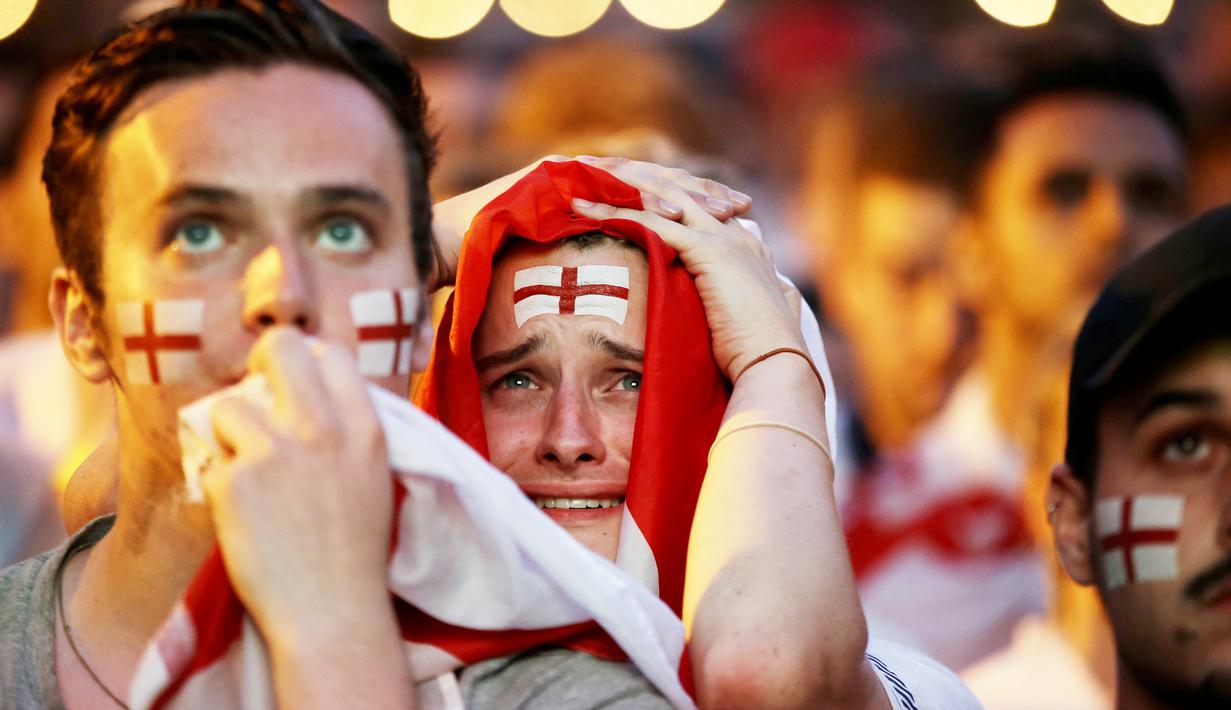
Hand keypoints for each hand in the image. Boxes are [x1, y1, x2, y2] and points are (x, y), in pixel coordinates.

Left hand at [202, 328, 393, 641]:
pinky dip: (222, 488)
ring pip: (227, 407)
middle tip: (255, 392)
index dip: (308, 361)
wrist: (332, 611)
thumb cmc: (355, 550)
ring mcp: (275, 451)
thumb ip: (348, 429)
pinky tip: (246, 518)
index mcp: (364, 426)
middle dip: (261, 361)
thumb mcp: (374, 475)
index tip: (295, 382)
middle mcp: (322, 428)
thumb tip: (311, 391)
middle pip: (279, 348)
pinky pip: (212, 464)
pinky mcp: (234, 481)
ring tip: (250, 474)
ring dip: (231, 437)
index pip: (332, 355)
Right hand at [429, 155, 752, 288]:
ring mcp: (571, 172)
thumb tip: (621, 294)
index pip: (652, 196)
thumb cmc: (494, 264)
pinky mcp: (554, 176)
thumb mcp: (555, 265)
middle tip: (740, 207)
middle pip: (656, 181)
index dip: (693, 206)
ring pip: (639, 176)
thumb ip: (589, 265)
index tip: (731, 219)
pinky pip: (605, 182)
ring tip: (718, 206)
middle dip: (700, 195)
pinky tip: (670, 206)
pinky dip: (638, 192)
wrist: (444, 246)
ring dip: (681, 191)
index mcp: (593, 195)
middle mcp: (586, 176)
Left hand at [571, 191, 804, 380]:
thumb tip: (719, 313)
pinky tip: (582, 209)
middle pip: (678, 188)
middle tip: (594, 170)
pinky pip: (650, 221)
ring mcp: (723, 237)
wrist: (776, 366)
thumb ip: (731, 304)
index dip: (660, 195)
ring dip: (617, 184)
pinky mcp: (707, 250)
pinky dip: (612, 211)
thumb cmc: (757, 355)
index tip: (626, 192)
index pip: (697, 204)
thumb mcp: (740, 319)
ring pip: (662, 194)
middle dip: (635, 177)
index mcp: (745, 245)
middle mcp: (734, 232)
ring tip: (580, 177)